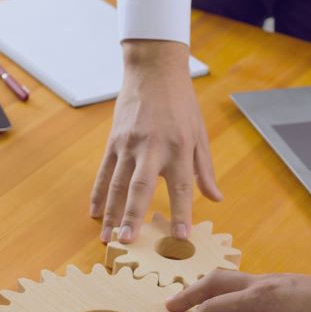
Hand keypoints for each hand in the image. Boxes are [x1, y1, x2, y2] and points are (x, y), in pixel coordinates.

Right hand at [91, 40, 221, 243]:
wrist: (153, 70)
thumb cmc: (181, 103)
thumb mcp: (200, 134)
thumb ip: (204, 170)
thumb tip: (216, 198)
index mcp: (179, 148)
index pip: (181, 187)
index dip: (182, 213)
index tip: (181, 237)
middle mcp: (152, 148)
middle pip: (140, 188)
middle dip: (132, 216)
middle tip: (128, 241)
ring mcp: (129, 145)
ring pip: (116, 184)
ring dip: (111, 213)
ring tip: (108, 237)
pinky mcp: (113, 141)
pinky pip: (103, 172)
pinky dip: (98, 194)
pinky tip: (94, 212)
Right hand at [164, 270, 310, 311]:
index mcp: (259, 299)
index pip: (213, 311)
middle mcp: (263, 285)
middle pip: (216, 283)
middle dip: (190, 295)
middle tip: (170, 307)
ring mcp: (276, 284)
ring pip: (233, 283)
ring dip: (211, 295)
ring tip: (196, 310)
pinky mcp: (288, 289)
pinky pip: (252, 293)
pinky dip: (236, 306)